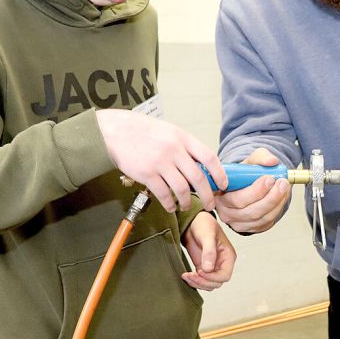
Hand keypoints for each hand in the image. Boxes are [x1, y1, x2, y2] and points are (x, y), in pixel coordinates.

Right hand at [95, 109, 226, 211]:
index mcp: (183, 138)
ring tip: (186, 205)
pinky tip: (170, 206)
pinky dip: (170, 204)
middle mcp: (174, 150)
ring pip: (182, 189)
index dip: (219, 173)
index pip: (209, 157)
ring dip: (187, 202)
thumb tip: (202, 167)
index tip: (223, 184)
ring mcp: (160, 162)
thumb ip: (185, 147)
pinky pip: (164, 194)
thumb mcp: (170, 132)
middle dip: (208, 195)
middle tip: (210, 204)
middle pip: (198, 178)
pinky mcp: (147, 174)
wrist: (116, 132)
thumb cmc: (144, 132)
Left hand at [181, 212, 235, 290]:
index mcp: (228, 256)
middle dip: (203, 281)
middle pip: (216, 282)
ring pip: (209, 284)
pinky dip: (194, 282)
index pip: (225, 275)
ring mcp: (213, 267)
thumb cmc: (203, 224)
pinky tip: (186, 275)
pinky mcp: (203, 268)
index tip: (200, 271)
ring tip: (186, 276)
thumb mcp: (207, 235)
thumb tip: (209, 268)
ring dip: (197, 283)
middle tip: (190, 275)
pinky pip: (201, 281)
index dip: (213, 277)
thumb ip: (209, 251)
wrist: (193, 222)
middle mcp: (222, 263)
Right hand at [215, 148, 290, 232]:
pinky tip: (282, 197)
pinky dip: (277, 209)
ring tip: (285, 187)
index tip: (269, 178)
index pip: (237, 199)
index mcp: (220, 195)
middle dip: (270, 197)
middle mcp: (226, 212)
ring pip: (261, 218)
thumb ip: (261, 157)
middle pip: (251, 211)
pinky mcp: (251, 228)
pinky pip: (267, 222)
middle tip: (282, 182)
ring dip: (276, 202)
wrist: (246, 185)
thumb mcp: (250, 160)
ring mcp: (238, 223)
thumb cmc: (244, 174)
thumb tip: (272, 161)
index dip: (256, 191)